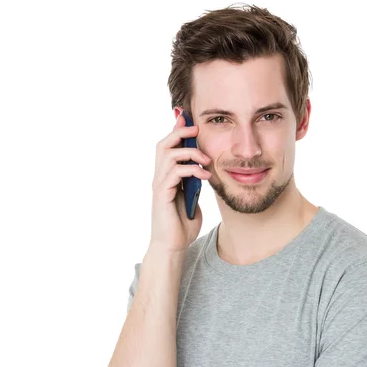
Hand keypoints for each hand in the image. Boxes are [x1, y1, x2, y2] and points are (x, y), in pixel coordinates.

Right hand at [149, 110, 211, 252]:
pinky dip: (191, 170)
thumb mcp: (193, 200)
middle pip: (163, 144)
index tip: (190, 119)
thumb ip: (195, 185)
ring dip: (189, 152)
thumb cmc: (182, 226)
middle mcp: (160, 178)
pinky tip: (204, 176)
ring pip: (167, 155)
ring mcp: (160, 186)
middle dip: (180, 132)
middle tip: (197, 130)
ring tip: (206, 160)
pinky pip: (174, 173)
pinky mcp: (162, 195)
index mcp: (167, 177)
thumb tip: (204, 171)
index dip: (177, 130)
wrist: (172, 246)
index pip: (168, 147)